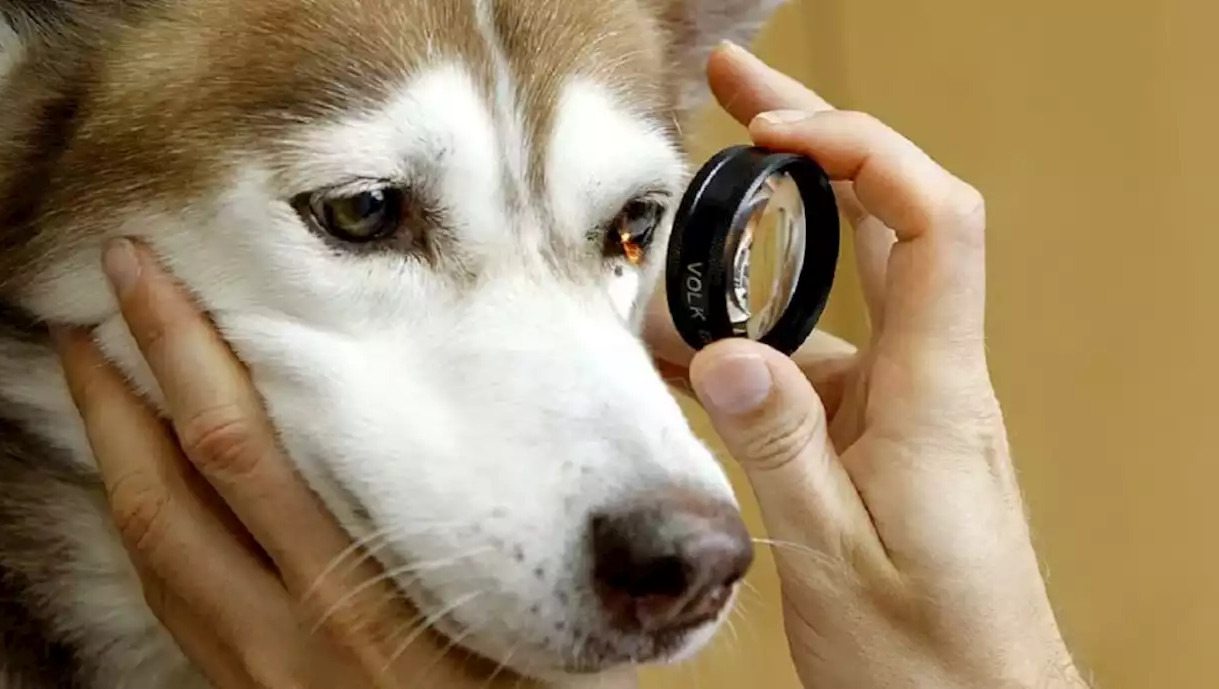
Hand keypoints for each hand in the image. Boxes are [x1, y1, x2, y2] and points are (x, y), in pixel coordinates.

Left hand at [53, 241, 635, 688]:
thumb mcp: (523, 636)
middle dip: (124, 381)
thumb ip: (509, 552)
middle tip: (96, 291)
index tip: (159, 283)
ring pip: (149, 539)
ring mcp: (248, 665)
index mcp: (358, 601)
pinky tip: (140, 475)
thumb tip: (531, 454)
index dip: (188, 362)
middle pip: (174, 486)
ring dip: (111, 443)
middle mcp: (284, 630)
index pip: (244, 457)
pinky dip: (140, 516)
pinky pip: (164, 594)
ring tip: (92, 366)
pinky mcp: (238, 687)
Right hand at [669, 43, 1088, 688]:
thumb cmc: (928, 656)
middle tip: (732, 94)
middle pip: (885, 221)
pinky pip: (810, 363)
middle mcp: (928, 381)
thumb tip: (722, 351)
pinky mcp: (875, 435)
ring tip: (676, 238)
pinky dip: (748, 344)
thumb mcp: (834, 555)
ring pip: (838, 292)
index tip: (772, 128)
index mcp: (933, 395)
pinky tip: (682, 355)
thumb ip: (779, 447)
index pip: (928, 223)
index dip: (859, 151)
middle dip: (811, 145)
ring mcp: (901, 404)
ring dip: (761, 252)